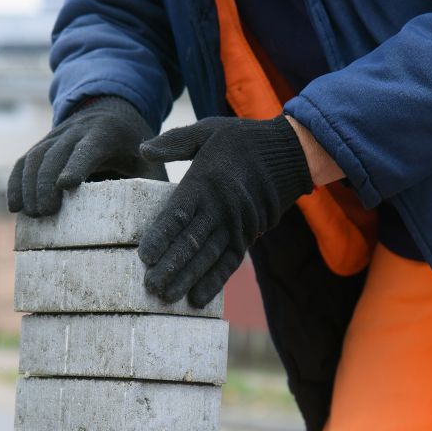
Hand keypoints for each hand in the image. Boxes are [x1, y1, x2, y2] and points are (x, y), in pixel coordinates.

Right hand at [7, 97, 167, 216]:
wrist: (113, 112)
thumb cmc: (137, 148)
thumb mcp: (152, 161)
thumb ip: (153, 185)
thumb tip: (160, 221)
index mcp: (108, 131)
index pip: (89, 146)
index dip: (77, 164)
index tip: (66, 185)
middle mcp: (78, 128)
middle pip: (55, 153)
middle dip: (46, 182)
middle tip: (45, 214)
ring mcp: (56, 134)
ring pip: (35, 155)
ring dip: (28, 185)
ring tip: (32, 215)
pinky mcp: (43, 144)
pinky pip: (23, 160)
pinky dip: (16, 182)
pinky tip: (14, 206)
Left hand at [138, 114, 312, 306]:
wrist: (289, 153)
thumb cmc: (241, 140)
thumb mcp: (207, 131)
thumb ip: (174, 142)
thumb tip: (142, 149)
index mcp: (204, 183)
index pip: (178, 215)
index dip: (161, 237)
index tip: (144, 256)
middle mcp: (219, 208)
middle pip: (191, 243)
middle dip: (170, 267)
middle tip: (150, 288)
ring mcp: (235, 225)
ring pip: (208, 258)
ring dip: (187, 279)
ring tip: (167, 298)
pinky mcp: (247, 236)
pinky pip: (229, 263)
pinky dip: (214, 282)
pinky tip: (198, 299)